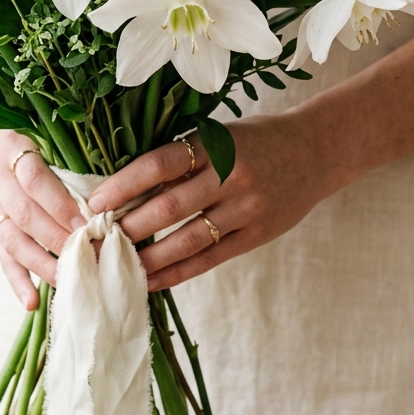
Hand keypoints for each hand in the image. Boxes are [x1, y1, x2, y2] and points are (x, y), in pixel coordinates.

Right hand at [0, 129, 85, 308]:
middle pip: (24, 214)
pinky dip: (17, 280)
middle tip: (87, 256)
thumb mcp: (54, 133)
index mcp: (12, 147)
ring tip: (67, 281)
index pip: (34, 179)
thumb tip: (117, 189)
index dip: (60, 204)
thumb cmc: (41, 133)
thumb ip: (76, 155)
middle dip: (57, 238)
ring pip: (12, 239)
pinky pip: (2, 256)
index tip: (89, 224)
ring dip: (41, 263)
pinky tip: (32, 302)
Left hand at [88, 111, 350, 291]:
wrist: (317, 150)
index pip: (161, 163)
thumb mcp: (219, 134)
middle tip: (96, 240)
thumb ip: (181, 156)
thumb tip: (124, 184)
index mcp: (216, 143)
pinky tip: (151, 280)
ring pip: (189, 239)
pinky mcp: (258, 235)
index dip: (125, 183)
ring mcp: (248, 208)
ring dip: (148, 256)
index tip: (95, 201)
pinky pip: (211, 258)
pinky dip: (177, 272)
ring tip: (116, 265)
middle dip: (129, 225)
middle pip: (171, 206)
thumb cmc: (256, 139)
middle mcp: (232, 175)